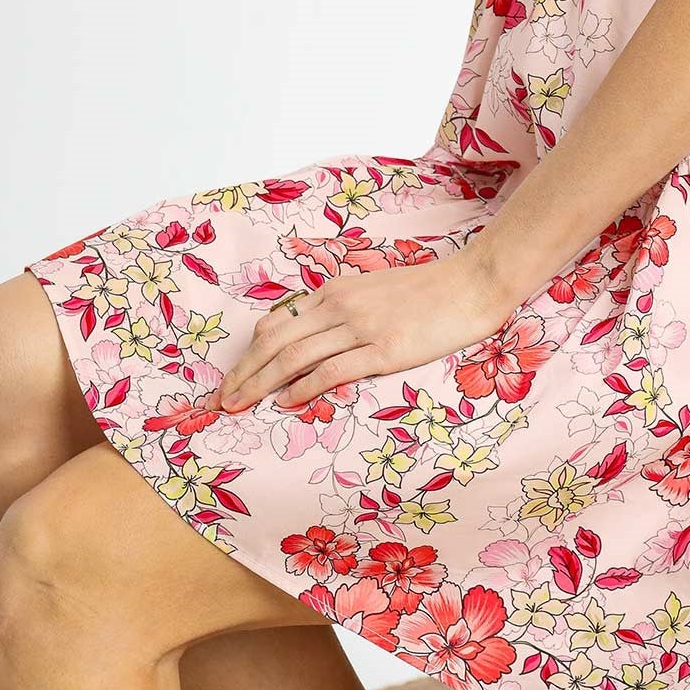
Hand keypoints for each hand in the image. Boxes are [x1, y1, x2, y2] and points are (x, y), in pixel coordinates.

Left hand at [217, 251, 514, 412]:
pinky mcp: (385, 350)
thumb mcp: (372, 291)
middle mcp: (340, 305)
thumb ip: (339, 310)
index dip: (247, 355)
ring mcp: (361, 327)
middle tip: (219, 402)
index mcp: (335, 291)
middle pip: (275, 342)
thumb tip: (305, 336)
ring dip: (260, 384)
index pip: (276, 325)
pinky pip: (332, 370)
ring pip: (294, 358)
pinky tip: (286, 403)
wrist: (470, 283)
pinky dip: (303, 388)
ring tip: (239, 406)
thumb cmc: (427, 291)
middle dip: (242, 374)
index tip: (230, 381)